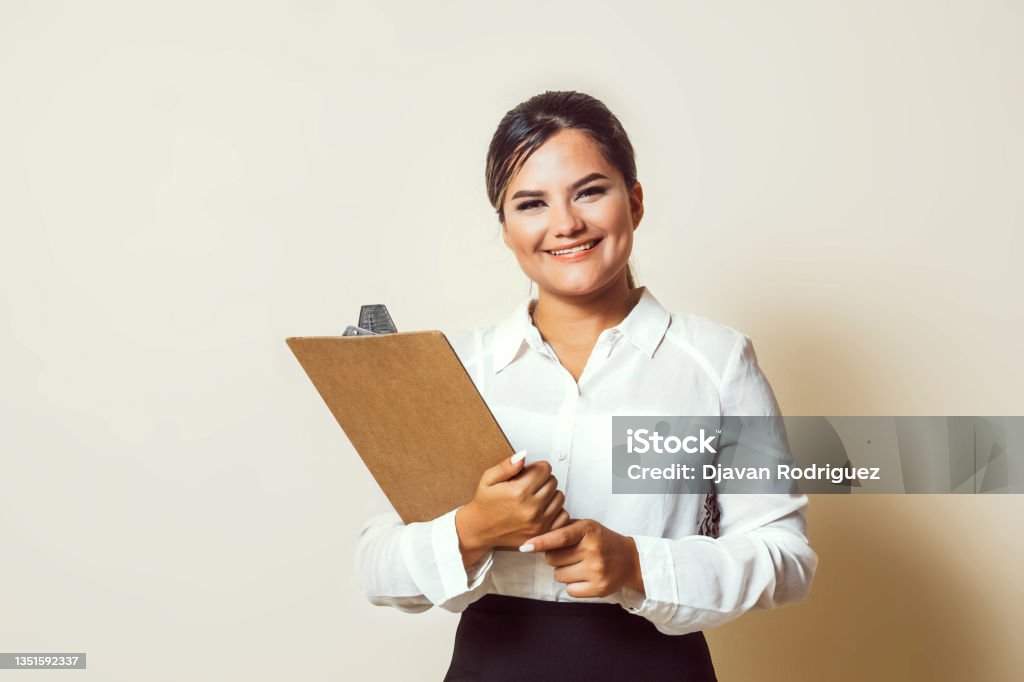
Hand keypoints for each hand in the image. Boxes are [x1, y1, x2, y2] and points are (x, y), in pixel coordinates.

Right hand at [455, 452, 569, 564]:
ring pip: (559, 497)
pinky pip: (563, 515)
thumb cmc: (485, 505)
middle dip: (542, 480)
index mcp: (518, 492)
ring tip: (534, 498)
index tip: (529, 473)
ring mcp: (539, 523)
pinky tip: (542, 510)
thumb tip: (522, 456)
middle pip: (553, 481)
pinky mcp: (544, 533)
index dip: (536, 468)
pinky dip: (556, 511)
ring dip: (550, 495)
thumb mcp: (489, 479)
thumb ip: (507, 466)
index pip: (545, 469)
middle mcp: (531, 508)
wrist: (480, 531)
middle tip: (529, 486)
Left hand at [519, 519, 644, 597]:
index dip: (541, 542)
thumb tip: (536, 540)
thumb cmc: (601, 540)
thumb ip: (563, 530)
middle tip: (570, 554)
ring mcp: (597, 571)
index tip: (525, 547)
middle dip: (555, 557)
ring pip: (559, 575)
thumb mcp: (586, 527)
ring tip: (579, 565)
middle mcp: (593, 550)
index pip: (560, 537)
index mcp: (588, 530)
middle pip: (553, 559)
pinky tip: (585, 576)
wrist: (630, 560)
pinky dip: (573, 585)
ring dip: (563, 571)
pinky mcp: (599, 588)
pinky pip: (570, 590)